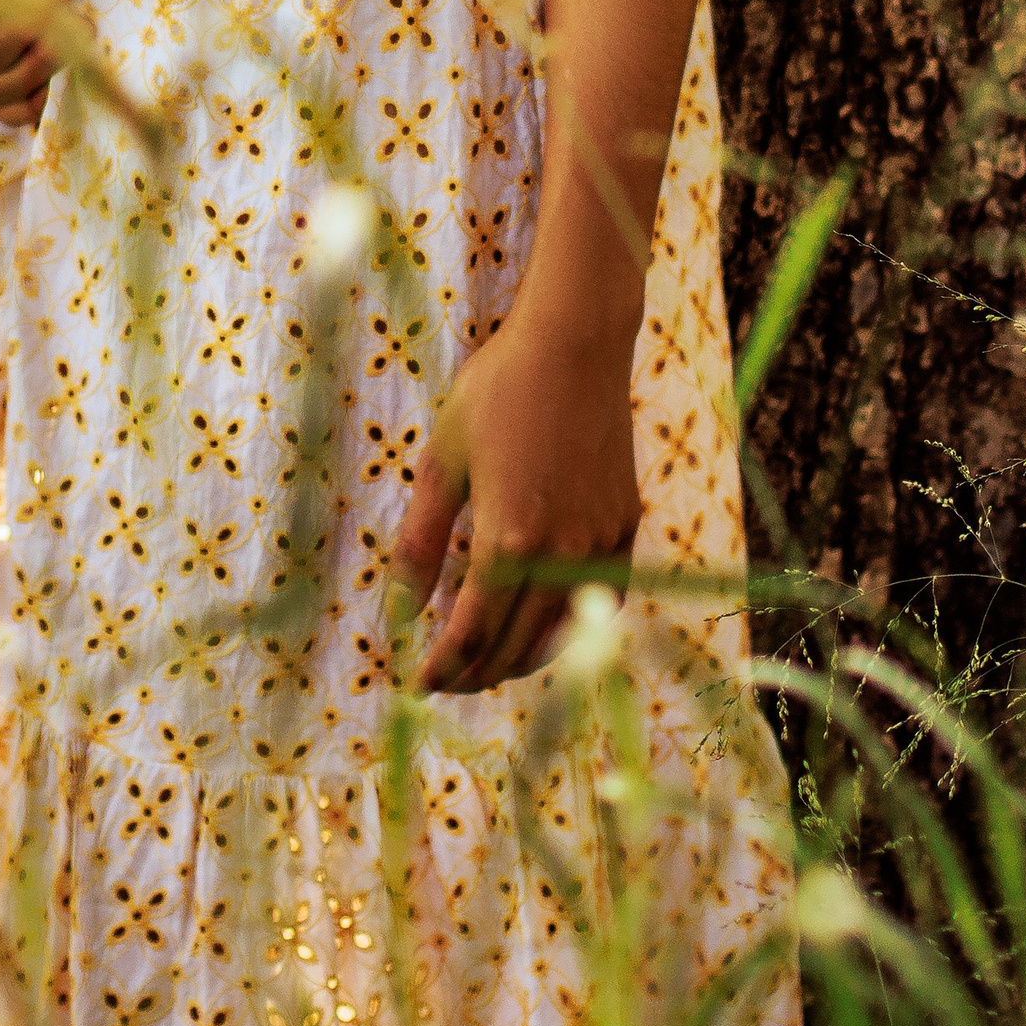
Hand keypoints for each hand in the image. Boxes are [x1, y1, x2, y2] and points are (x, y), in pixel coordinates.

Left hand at [388, 301, 640, 692]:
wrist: (575, 343)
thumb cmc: (497, 392)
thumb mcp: (443, 462)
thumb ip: (420, 544)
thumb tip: (398, 613)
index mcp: (510, 540)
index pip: (473, 636)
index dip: (443, 668)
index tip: (417, 683)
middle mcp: (563, 552)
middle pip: (518, 647)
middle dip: (477, 674)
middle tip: (447, 679)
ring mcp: (601, 543)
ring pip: (563, 634)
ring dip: (522, 660)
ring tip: (487, 663)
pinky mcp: (626, 526)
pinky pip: (601, 602)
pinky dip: (569, 628)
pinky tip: (543, 626)